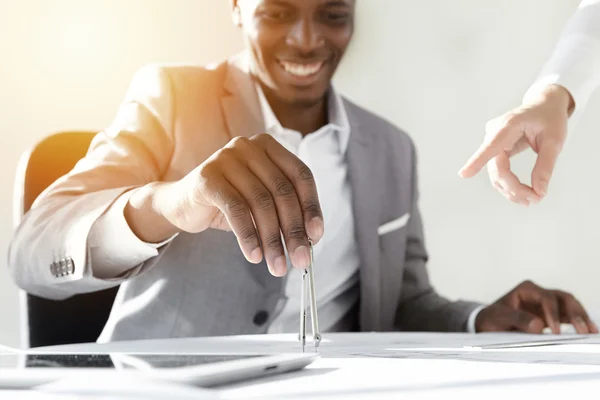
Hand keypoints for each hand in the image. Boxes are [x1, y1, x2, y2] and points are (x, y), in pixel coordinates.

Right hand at [159, 134, 323, 276]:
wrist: (182, 204)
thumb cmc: (228, 204)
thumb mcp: (261, 204)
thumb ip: (284, 212)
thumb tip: (310, 240)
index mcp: (269, 147)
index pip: (301, 175)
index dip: (312, 207)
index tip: (316, 236)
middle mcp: (249, 147)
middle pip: (282, 191)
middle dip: (294, 231)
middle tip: (300, 260)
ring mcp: (226, 159)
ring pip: (261, 203)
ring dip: (272, 239)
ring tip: (277, 265)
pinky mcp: (208, 177)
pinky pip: (236, 210)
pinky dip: (248, 236)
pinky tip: (254, 256)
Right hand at [459, 84, 572, 204]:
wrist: (544, 104)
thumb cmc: (550, 118)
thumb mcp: (555, 141)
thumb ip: (545, 166)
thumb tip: (540, 191)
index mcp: (509, 125)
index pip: (491, 146)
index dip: (477, 161)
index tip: (464, 174)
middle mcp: (495, 133)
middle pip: (496, 168)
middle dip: (513, 188)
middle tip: (534, 200)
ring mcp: (492, 140)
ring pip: (495, 172)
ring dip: (510, 189)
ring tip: (531, 199)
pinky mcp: (495, 148)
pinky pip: (497, 169)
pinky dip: (509, 183)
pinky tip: (521, 192)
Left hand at [475, 280, 597, 333]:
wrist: (488, 324)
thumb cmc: (492, 318)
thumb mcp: (499, 317)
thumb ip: (517, 319)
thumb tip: (538, 325)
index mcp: (527, 289)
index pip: (546, 298)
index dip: (552, 313)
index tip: (555, 331)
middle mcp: (539, 294)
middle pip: (563, 299)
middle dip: (575, 313)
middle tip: (583, 330)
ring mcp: (547, 304)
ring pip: (570, 306)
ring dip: (581, 317)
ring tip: (592, 331)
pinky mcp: (551, 315)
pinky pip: (569, 316)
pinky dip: (579, 322)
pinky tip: (589, 331)